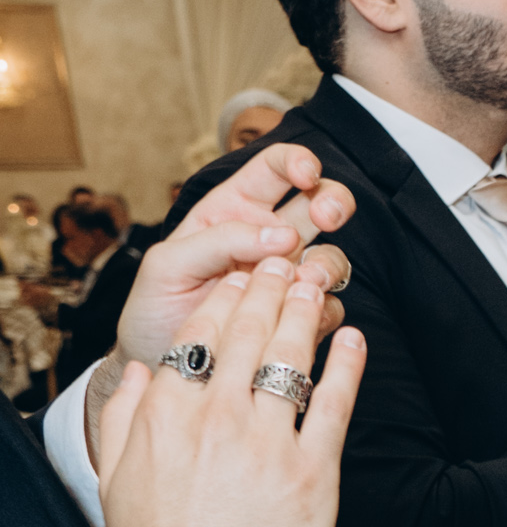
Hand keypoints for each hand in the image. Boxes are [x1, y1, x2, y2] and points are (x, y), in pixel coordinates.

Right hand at [94, 253, 365, 526]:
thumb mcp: (118, 477)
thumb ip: (126, 417)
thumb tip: (141, 371)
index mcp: (169, 413)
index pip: (200, 333)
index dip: (225, 296)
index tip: (241, 275)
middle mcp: (217, 417)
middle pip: (249, 333)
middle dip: (270, 287)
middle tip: (288, 261)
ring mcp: (267, 444)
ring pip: (291, 357)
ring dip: (308, 312)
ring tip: (320, 284)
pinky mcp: (311, 475)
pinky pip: (334, 405)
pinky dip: (347, 365)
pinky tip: (355, 340)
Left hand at [101, 144, 357, 453]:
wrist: (161, 365)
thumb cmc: (154, 307)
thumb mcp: (167, 263)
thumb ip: (219, 241)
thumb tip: (284, 236)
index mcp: (233, 210)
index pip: (274, 168)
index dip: (297, 161)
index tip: (306, 174)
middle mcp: (268, 238)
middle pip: (320, 203)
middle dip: (332, 201)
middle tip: (326, 217)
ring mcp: (287, 279)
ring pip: (331, 258)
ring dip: (327, 265)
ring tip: (305, 282)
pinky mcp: (300, 318)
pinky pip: (329, 308)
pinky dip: (321, 310)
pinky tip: (296, 320)